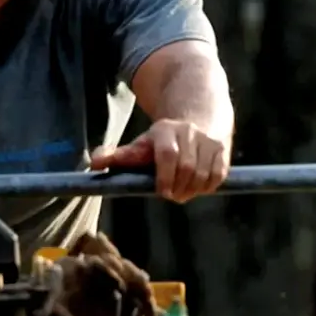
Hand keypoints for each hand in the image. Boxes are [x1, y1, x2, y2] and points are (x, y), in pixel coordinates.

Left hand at [89, 119, 230, 202]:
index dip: (165, 177)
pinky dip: (208, 187)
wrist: (196, 118)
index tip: (161, 193)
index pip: (167, 155)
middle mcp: (188, 132)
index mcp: (164, 130)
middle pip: (187, 167)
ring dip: (193, 190)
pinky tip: (199, 188)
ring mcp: (208, 140)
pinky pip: (218, 175)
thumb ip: (116, 156)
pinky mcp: (223, 150)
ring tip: (183, 194)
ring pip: (204, 173)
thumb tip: (93, 163)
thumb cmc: (160, 141)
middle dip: (179, 188)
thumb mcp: (138, 145)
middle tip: (171, 197)